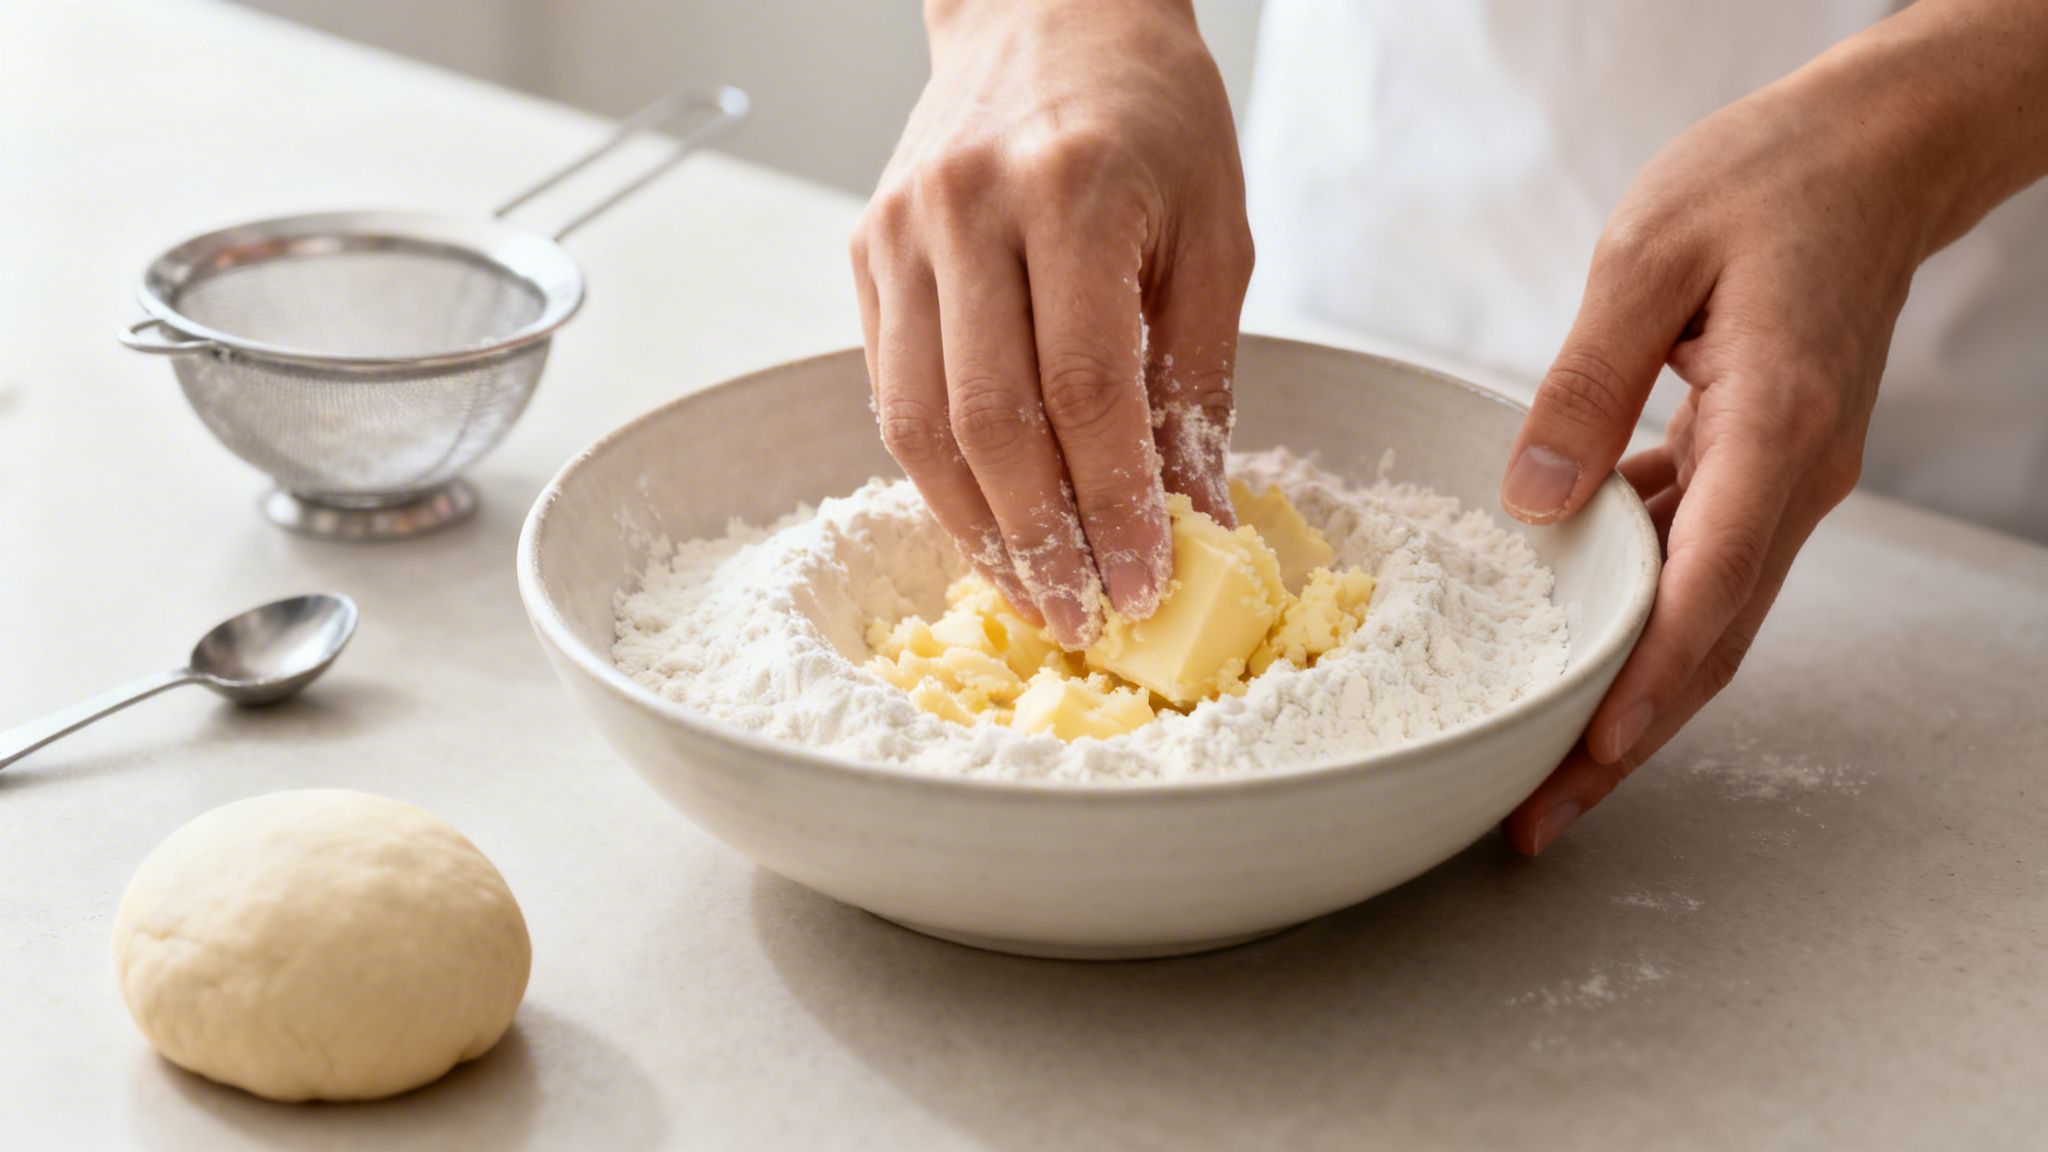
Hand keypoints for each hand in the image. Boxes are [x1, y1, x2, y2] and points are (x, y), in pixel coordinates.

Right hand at [851, 0, 1253, 647]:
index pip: (1085, 392)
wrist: (1052, 11)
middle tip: (1082, 617)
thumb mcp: (1214, 236)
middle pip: (988, 421)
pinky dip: (939, 472)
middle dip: (1038, 542)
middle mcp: (966, 210)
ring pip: (917, 421)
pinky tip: (988, 520)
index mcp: (1070, 193)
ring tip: (1031, 591)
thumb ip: (1196, 383)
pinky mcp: (867, 252)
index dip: (1112, 506)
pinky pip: (890, 390)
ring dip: (976, 528)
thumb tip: (1196, 520)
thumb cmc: (1154, 118)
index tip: (1141, 583)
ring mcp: (901, 231)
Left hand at [1496, 32, 1956, 852]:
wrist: (1870, 156)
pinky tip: (1558, 634)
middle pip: (1705, 643)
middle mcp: (1793, 479)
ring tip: (1537, 759)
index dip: (1644, 692)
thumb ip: (1584, 386)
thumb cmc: (1765, 185)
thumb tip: (1531, 505)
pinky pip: (1693, 562)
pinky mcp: (1760, 468)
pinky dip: (1631, 613)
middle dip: (1623, 741)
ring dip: (1623, 694)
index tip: (1587, 765)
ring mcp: (1784, 482)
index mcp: (1774, 431)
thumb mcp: (1647, 258)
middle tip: (1537, 820)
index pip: (1708, 594)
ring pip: (1700, 618)